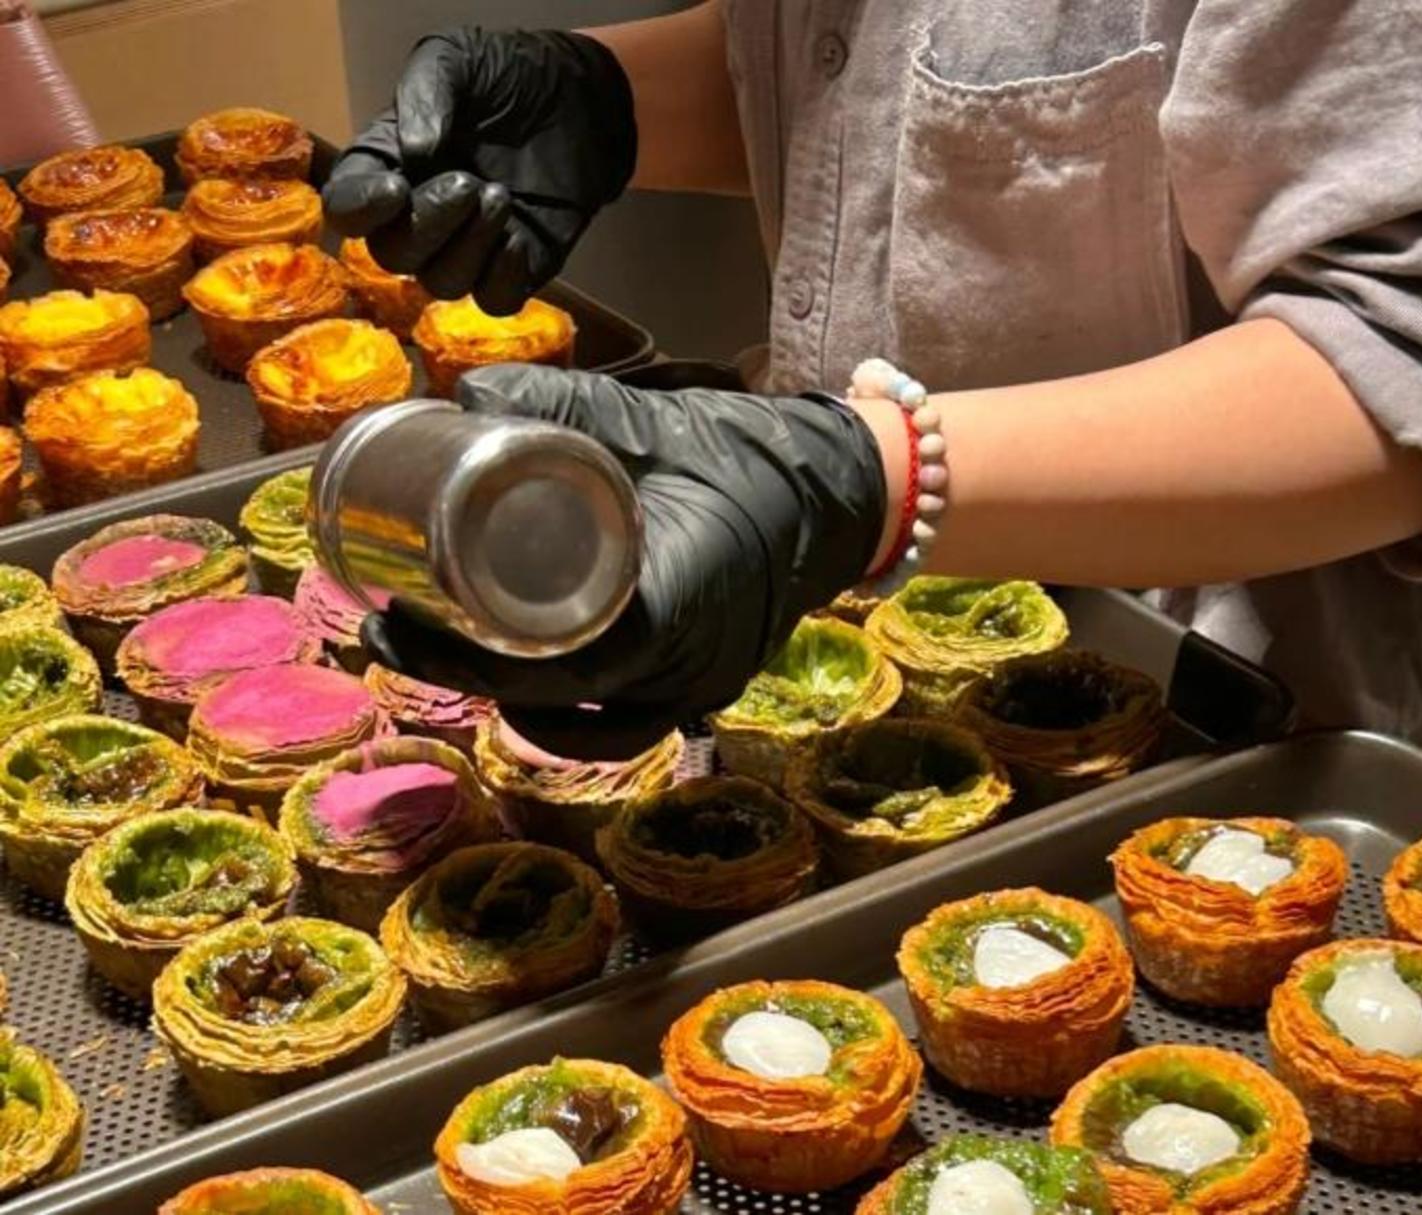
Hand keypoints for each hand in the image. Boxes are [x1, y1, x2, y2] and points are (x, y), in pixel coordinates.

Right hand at [324, 28, 636, 315]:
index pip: (349, 208)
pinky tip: (520, 239)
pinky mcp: (513, 268)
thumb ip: (426, 92)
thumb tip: (415, 151)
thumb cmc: (504, 78)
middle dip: (429, 224)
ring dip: (471, 246)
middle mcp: (416, 216)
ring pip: (444, 282)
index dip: (361, 210)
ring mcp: (464, 248)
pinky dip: (503, 277)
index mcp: (386, 167)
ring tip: (500, 196)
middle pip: (395, 255)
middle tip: (469, 183)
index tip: (394, 190)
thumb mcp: (455, 59)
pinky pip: (494, 300)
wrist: (577, 100)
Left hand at [362, 364, 887, 758]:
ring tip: (432, 653)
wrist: (840, 496)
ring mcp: (695, 688)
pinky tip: (510, 687)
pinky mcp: (697, 692)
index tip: (409, 610)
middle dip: (463, 672)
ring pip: (582, 727)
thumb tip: (466, 395)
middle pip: (556, 698)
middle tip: (388, 629)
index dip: (478, 650)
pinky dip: (559, 717)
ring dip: (502, 699)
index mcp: (677, 599)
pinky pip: (618, 728)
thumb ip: (568, 410)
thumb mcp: (657, 425)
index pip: (567, 653)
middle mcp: (687, 664)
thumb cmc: (751, 459)